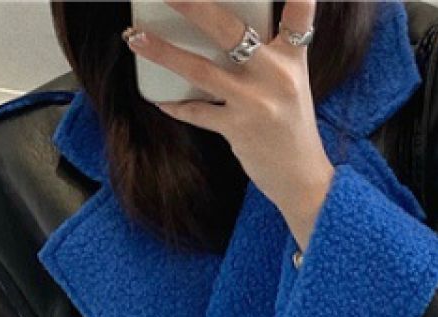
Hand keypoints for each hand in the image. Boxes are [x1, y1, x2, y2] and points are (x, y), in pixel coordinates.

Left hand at [125, 0, 334, 249]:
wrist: (302, 178)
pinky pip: (198, 112)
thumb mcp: (292, 81)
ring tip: (136, 38)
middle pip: (230, 30)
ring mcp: (254, 103)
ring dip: (164, 53)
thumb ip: (270, 51)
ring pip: (201, 70)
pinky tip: (160, 99)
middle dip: (193, 6)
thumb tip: (224, 25)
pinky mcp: (237, 129)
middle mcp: (275, 76)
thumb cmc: (291, 124)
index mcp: (292, 59)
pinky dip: (178, 106)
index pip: (299, 15)